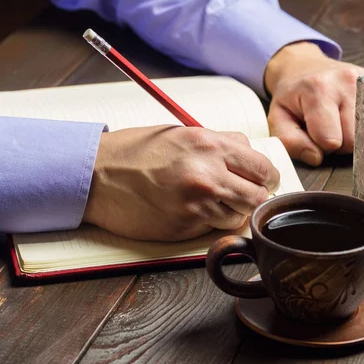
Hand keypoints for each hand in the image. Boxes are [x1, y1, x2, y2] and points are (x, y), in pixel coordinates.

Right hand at [82, 125, 279, 240]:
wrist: (97, 175)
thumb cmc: (136, 152)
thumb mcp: (182, 134)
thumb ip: (221, 144)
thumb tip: (249, 157)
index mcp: (209, 145)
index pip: (262, 166)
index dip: (266, 176)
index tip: (263, 180)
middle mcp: (207, 174)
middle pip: (258, 196)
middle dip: (255, 197)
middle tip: (244, 195)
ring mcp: (196, 204)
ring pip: (239, 216)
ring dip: (232, 212)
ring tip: (213, 202)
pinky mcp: (184, 227)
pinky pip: (214, 229)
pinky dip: (211, 223)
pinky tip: (194, 211)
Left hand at [265, 41, 363, 165]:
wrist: (306, 67)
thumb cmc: (292, 96)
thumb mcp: (278, 118)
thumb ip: (290, 142)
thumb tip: (316, 157)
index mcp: (318, 90)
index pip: (331, 141)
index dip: (321, 146)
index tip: (313, 133)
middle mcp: (348, 82)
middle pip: (354, 140)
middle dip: (339, 143)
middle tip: (327, 128)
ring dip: (354, 135)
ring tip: (339, 121)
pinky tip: (353, 115)